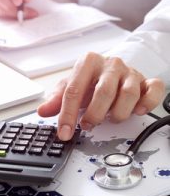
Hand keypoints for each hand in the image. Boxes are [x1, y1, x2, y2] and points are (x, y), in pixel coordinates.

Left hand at [38, 52, 164, 140]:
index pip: (74, 90)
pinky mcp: (145, 80)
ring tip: (110, 117)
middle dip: (94, 114)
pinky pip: (153, 90)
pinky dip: (147, 103)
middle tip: (88, 124)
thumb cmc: (89, 79)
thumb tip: (42, 111)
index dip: (67, 114)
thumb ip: (56, 99)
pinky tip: (137, 111)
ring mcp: (129, 71)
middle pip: (103, 92)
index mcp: (88, 62)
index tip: (64, 132)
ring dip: (118, 113)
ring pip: (128, 95)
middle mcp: (110, 64)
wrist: (110, 68)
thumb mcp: (70, 86)